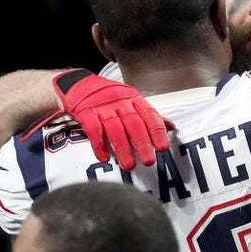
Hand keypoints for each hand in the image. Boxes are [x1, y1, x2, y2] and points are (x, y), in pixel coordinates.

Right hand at [22, 69, 172, 170]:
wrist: (79, 85)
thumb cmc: (110, 97)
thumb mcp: (131, 101)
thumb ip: (149, 115)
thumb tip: (172, 127)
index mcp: (134, 99)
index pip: (149, 115)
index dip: (157, 131)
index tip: (163, 147)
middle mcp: (120, 102)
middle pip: (133, 123)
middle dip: (142, 143)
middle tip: (148, 161)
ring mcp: (102, 107)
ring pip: (115, 128)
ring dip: (122, 148)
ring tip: (128, 166)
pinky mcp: (85, 113)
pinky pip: (93, 130)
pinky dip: (99, 145)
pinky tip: (104, 157)